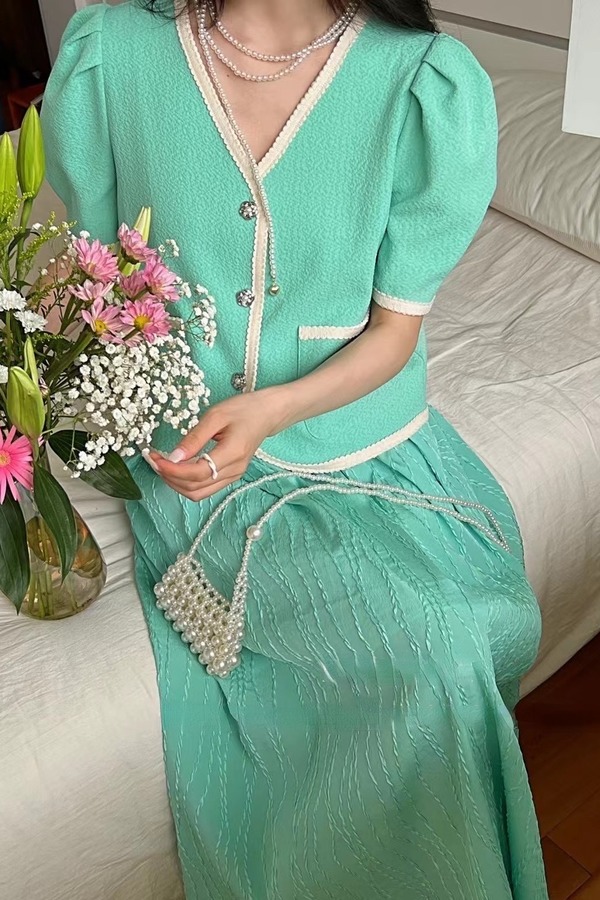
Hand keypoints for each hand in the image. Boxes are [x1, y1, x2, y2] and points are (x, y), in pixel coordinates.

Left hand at [143, 386, 290, 500]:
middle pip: (195, 488)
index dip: (173, 470)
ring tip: (162, 464)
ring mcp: (233, 476)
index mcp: (232, 453)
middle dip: (170, 477)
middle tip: (153, 459)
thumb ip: (194, 438)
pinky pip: (204, 488)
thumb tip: (173, 457)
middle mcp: (234, 470)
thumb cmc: (244, 409)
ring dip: (176, 483)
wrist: (267, 414)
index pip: (197, 473)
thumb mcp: (216, 415)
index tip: (155, 459)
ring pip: (198, 493)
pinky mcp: (230, 476)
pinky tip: (176, 468)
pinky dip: (186, 482)